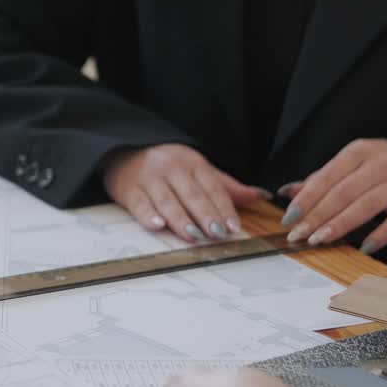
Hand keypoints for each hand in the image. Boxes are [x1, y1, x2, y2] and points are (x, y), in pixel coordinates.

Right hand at [103, 144, 270, 241]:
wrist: (124, 152)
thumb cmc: (167, 166)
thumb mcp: (197, 170)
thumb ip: (227, 186)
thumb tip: (261, 195)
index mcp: (192, 163)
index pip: (212, 187)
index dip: (223, 207)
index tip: (233, 227)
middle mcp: (171, 168)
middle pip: (192, 194)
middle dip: (205, 215)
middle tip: (217, 234)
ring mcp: (149, 178)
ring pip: (167, 201)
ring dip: (181, 219)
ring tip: (193, 235)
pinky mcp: (129, 190)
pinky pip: (139, 203)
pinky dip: (148, 215)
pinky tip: (157, 225)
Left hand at [281, 139, 386, 253]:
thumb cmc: (371, 168)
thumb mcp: (346, 167)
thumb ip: (318, 181)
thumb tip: (286, 192)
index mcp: (359, 151)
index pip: (327, 177)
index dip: (306, 199)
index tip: (289, 219)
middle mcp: (381, 164)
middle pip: (343, 193)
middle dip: (318, 216)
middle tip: (299, 235)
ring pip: (366, 207)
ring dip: (340, 225)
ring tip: (319, 240)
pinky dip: (381, 235)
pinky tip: (364, 248)